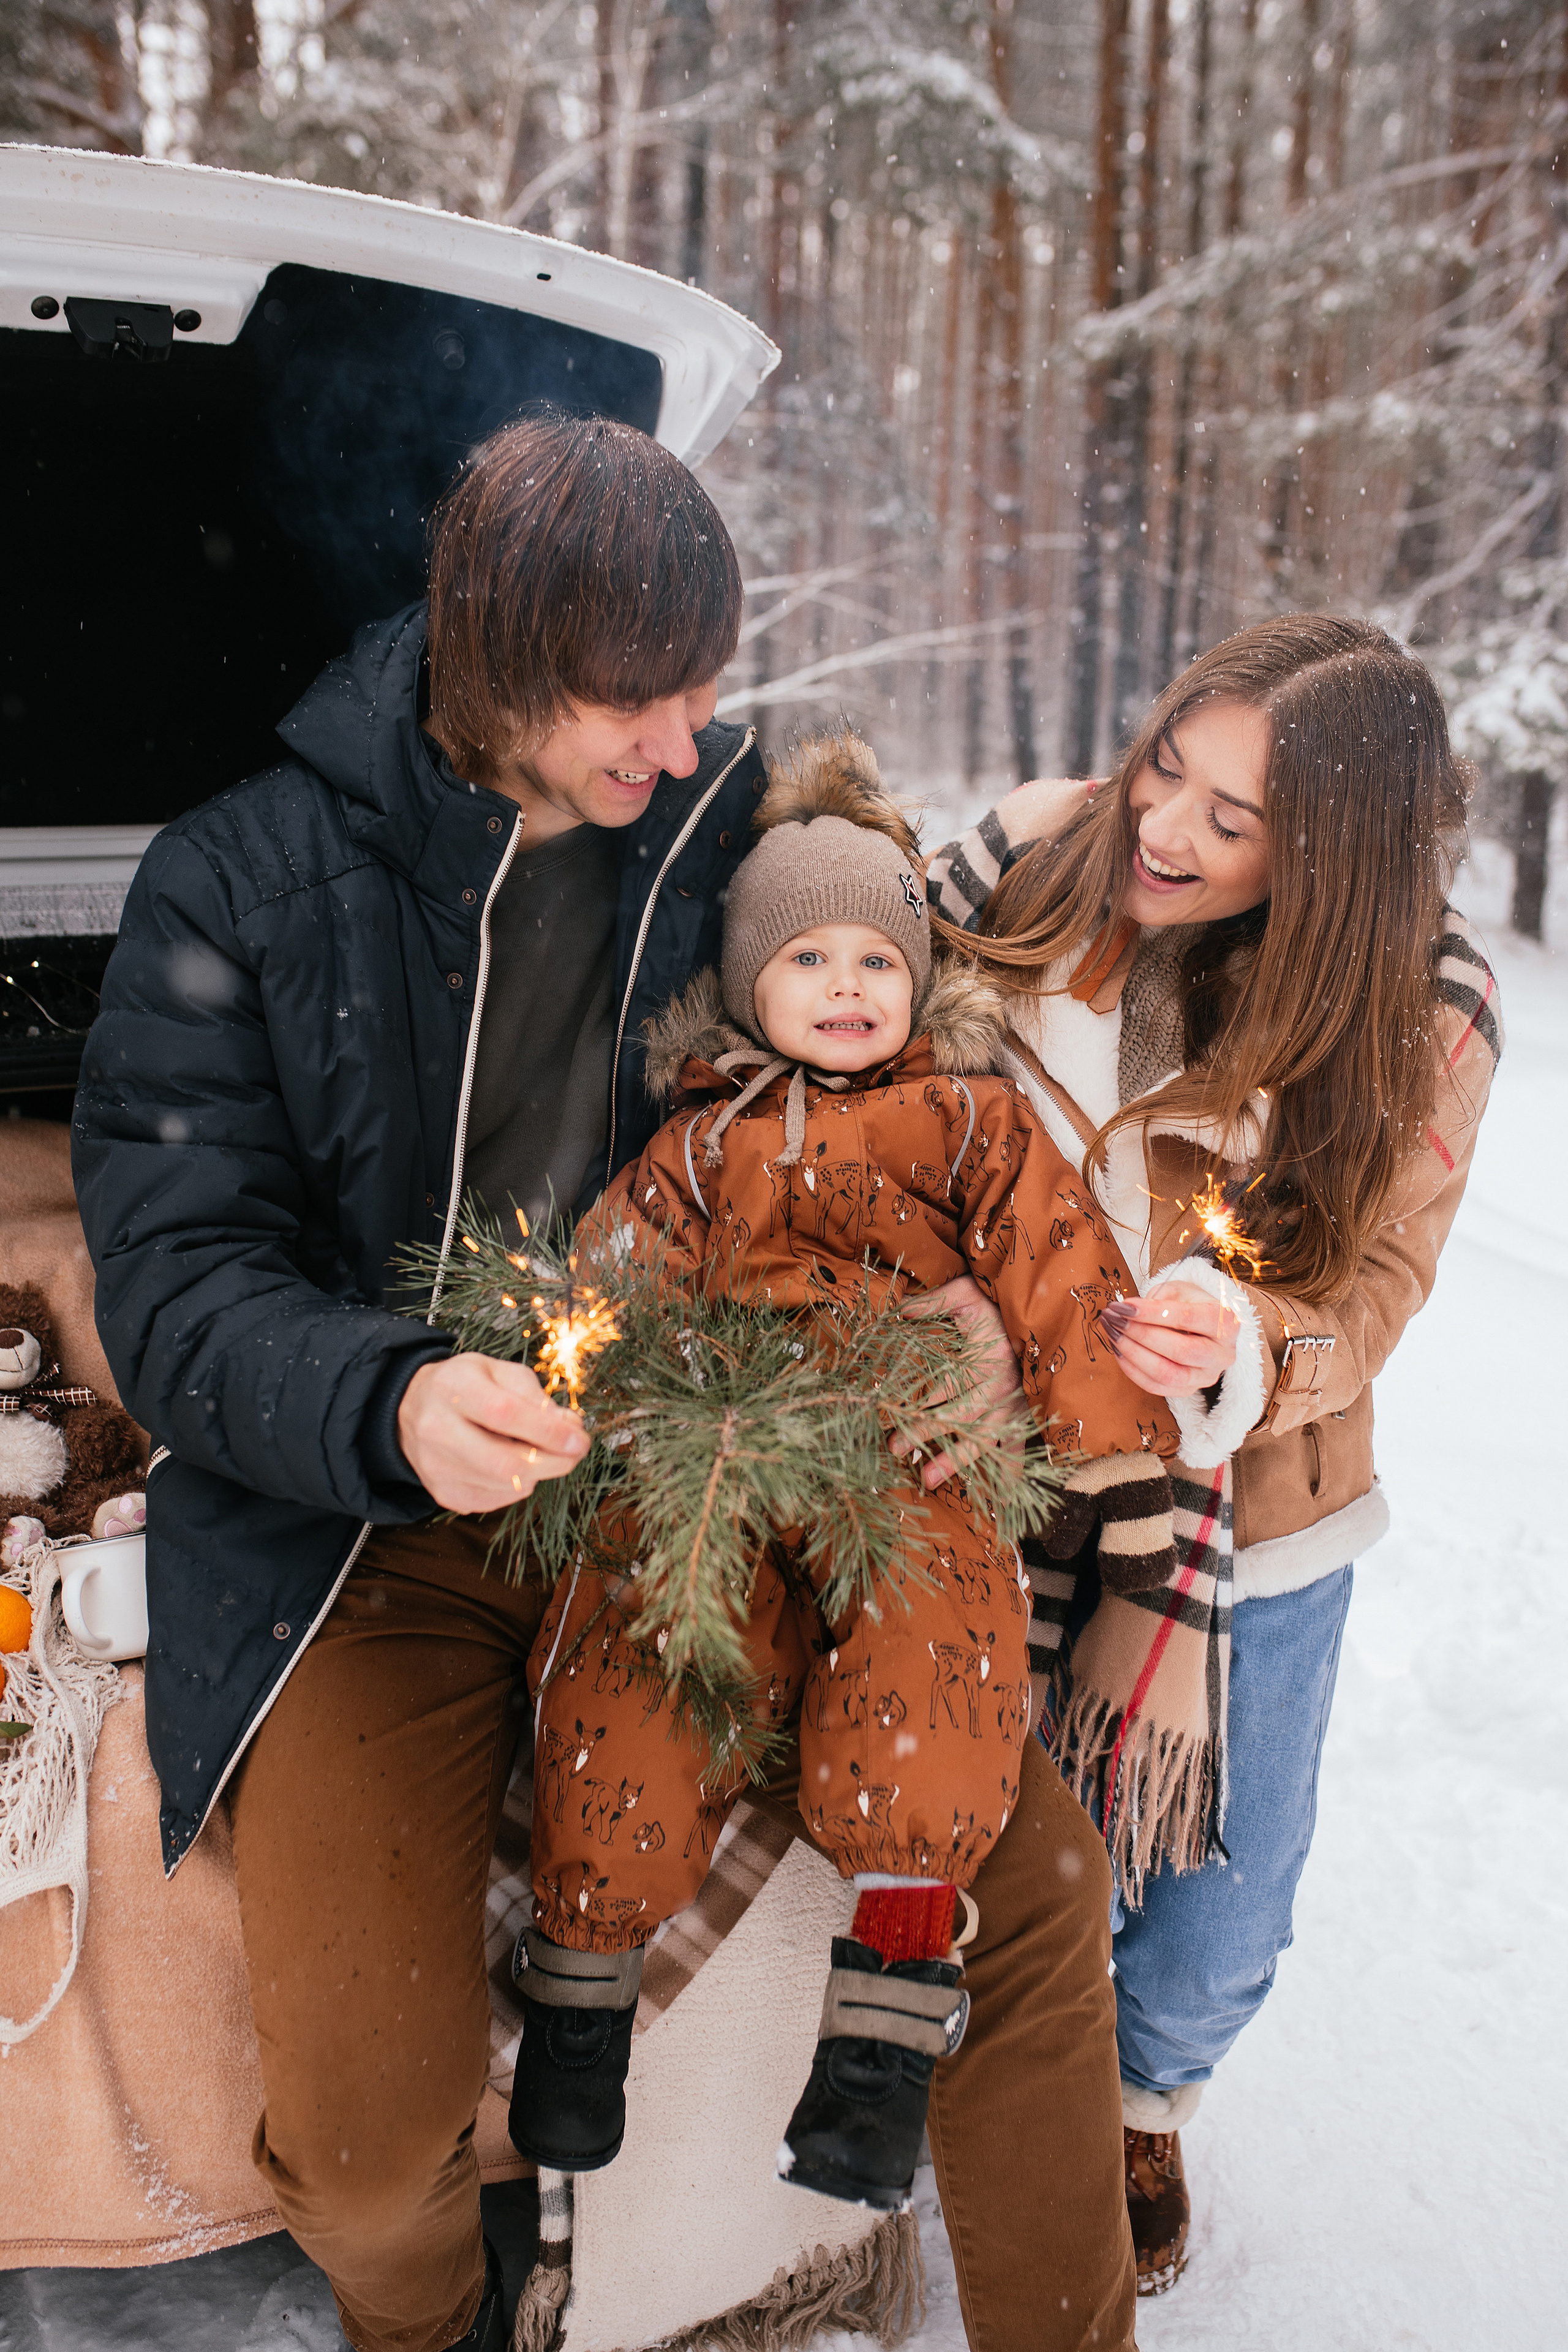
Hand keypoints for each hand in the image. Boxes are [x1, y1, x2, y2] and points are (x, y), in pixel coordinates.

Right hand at [397, 1354, 587, 1511]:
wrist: (412, 1409)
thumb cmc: (465, 1386)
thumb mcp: (498, 1371)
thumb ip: (535, 1396)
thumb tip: (569, 1428)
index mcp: (453, 1387)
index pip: (504, 1414)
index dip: (548, 1432)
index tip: (579, 1438)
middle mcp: (436, 1428)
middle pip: (505, 1462)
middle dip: (554, 1462)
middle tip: (576, 1451)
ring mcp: (436, 1466)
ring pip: (505, 1485)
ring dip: (539, 1472)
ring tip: (542, 1451)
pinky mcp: (442, 1492)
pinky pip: (496, 1500)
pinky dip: (517, 1485)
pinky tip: (513, 1464)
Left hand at [890, 1275, 1026, 1491]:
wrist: (1037, 1307)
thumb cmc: (996, 1302)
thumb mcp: (965, 1295)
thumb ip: (934, 1302)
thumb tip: (898, 1310)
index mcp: (986, 1363)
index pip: (945, 1394)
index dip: (918, 1416)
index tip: (892, 1432)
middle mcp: (1001, 1389)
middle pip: (963, 1424)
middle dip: (936, 1447)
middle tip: (911, 1470)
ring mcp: (1014, 1404)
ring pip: (987, 1441)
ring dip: (960, 1463)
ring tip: (934, 1483)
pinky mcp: (1024, 1412)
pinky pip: (1019, 1446)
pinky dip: (1012, 1471)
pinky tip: (1003, 1498)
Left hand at [1104, 1281, 1238, 1398]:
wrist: (1202, 1325)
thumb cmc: (1190, 1304)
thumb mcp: (1180, 1290)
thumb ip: (1159, 1298)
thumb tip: (1128, 1311)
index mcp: (1226, 1324)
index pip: (1188, 1319)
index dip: (1153, 1313)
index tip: (1125, 1307)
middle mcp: (1222, 1354)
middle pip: (1181, 1351)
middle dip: (1141, 1335)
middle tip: (1115, 1320)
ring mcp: (1207, 1376)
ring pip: (1168, 1374)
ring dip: (1134, 1354)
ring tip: (1113, 1334)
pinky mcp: (1189, 1390)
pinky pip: (1157, 1387)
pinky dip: (1133, 1370)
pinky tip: (1118, 1350)